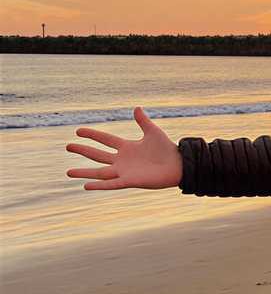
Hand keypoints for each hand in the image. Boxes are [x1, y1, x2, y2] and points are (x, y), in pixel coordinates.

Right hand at [66, 107, 182, 189]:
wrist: (180, 165)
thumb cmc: (167, 150)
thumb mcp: (153, 132)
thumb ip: (143, 121)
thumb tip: (136, 108)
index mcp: (127, 147)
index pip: (105, 139)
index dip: (92, 135)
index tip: (78, 131)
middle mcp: (123, 160)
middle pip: (98, 155)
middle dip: (83, 151)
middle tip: (67, 146)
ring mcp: (125, 171)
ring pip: (100, 172)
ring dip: (84, 173)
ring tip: (67, 172)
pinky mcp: (130, 181)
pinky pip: (111, 184)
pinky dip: (99, 185)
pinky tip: (86, 186)